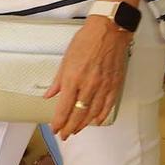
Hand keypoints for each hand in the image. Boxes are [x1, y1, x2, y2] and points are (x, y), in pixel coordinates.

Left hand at [45, 17, 131, 137]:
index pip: (64, 107)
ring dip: (84, 124)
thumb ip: (58, 80)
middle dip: (70, 127)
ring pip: (93, 112)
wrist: (110, 30)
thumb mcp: (66, 58)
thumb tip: (50, 95)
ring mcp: (103, 86)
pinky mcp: (115, 84)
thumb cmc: (87, 40)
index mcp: (73, 78)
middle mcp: (88, 85)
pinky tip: (96, 121)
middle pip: (78, 114)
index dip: (59, 121)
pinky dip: (102, 115)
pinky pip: (108, 105)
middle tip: (65, 135)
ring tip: (77, 130)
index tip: (55, 128)